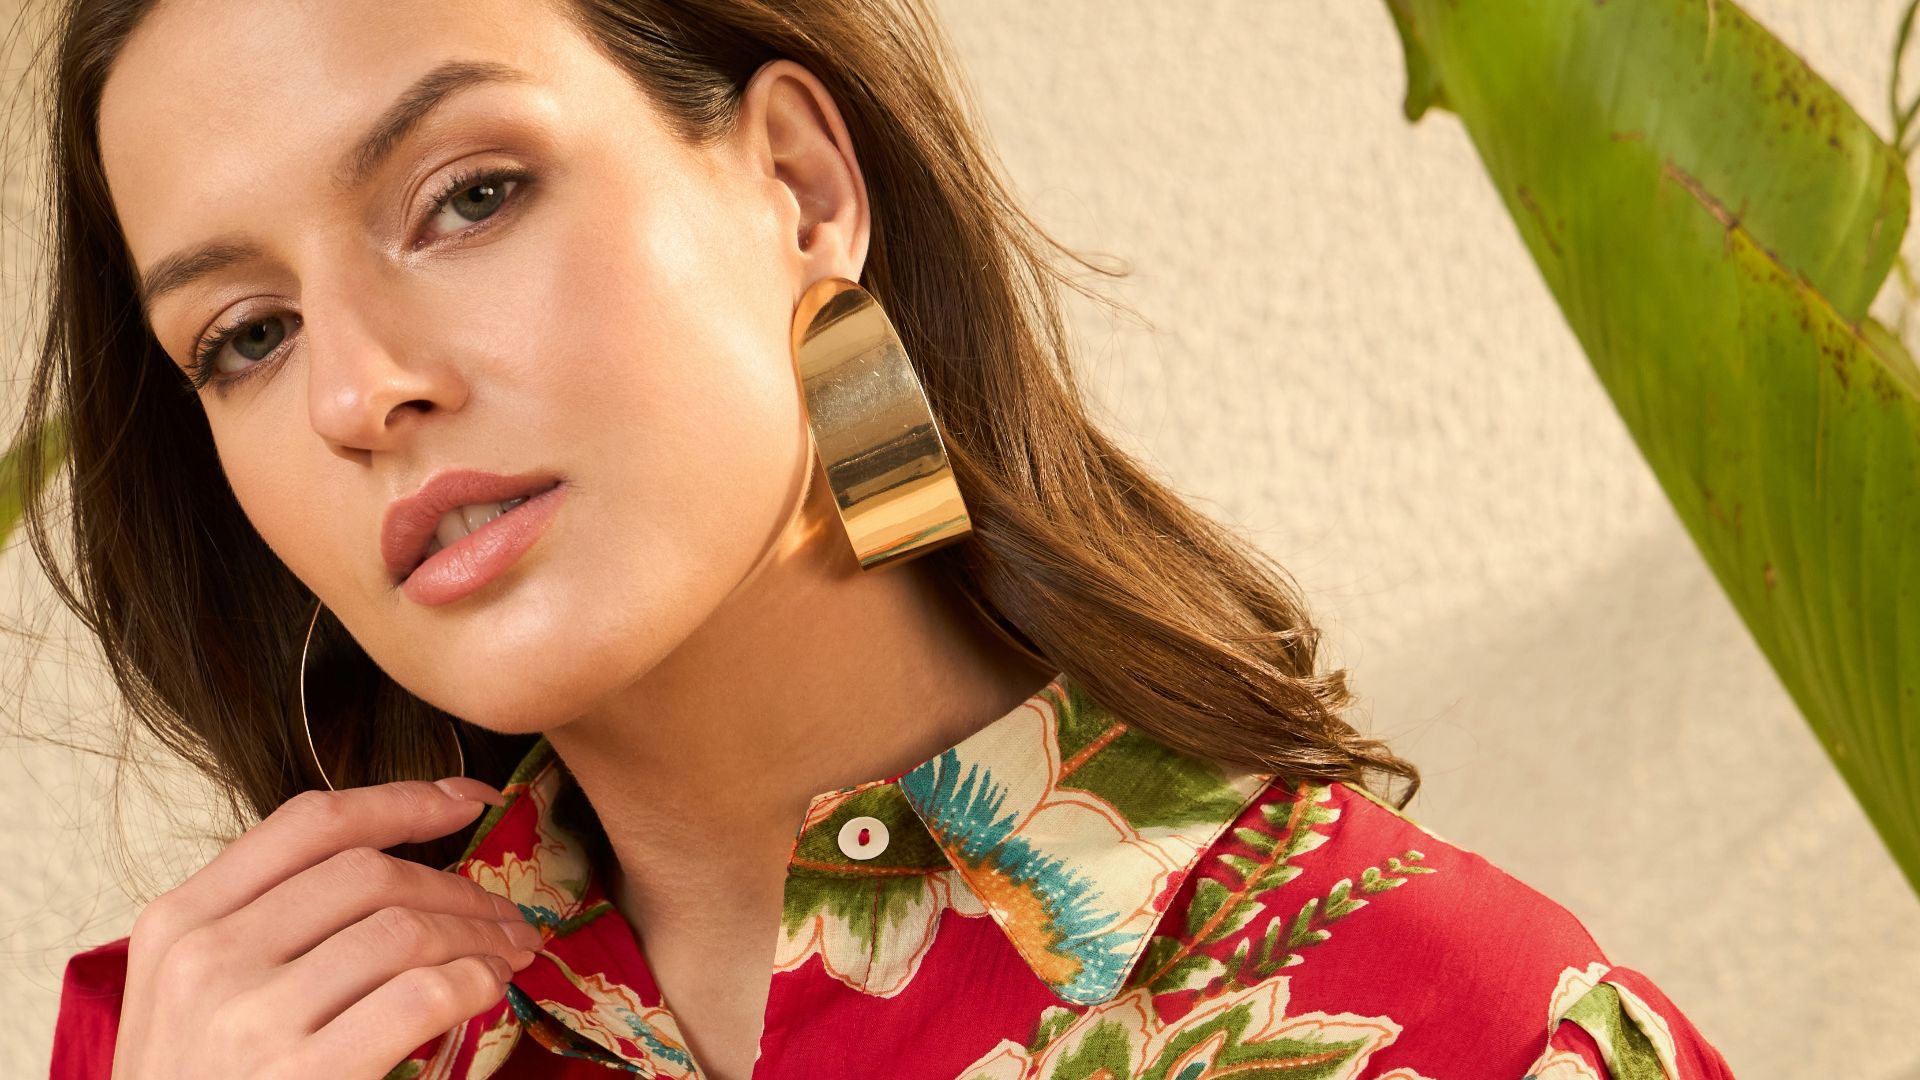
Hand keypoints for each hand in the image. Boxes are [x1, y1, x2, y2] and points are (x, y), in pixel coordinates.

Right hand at [108, 777, 540, 1079]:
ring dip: (479, 935)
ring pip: (404, 929)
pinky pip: (422, 996)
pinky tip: (488, 990)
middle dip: (457, 885)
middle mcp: (207, 958)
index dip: (402, 799)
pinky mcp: (305, 1075)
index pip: (309, 824)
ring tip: (510, 952)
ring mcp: (250, 1018)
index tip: (466, 799)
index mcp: (178, 921)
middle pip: (368, 873)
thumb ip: (260, 923)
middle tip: (505, 912)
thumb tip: (389, 865)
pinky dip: (473, 982)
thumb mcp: (188, 994)